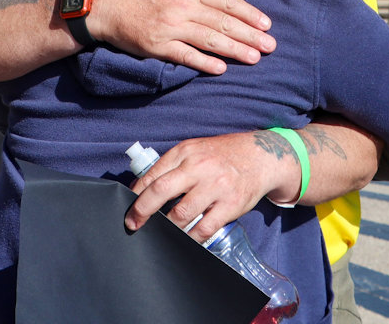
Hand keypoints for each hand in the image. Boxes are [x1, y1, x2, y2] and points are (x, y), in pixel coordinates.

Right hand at [90, 0, 275, 74]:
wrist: (104, 4)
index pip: (226, 1)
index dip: (248, 13)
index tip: (266, 24)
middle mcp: (182, 6)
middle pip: (223, 22)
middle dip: (249, 35)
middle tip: (270, 46)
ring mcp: (170, 27)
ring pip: (209, 39)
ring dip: (235, 49)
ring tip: (255, 58)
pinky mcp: (157, 45)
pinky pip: (185, 55)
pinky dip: (204, 62)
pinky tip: (221, 69)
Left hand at [123, 132, 297, 242]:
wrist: (260, 156)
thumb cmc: (221, 155)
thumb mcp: (195, 150)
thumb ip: (172, 165)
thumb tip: (143, 187)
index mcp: (186, 152)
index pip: (153, 174)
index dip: (136, 193)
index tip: (128, 206)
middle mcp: (199, 167)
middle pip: (161, 191)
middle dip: (142, 211)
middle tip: (133, 224)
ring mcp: (215, 186)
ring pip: (181, 214)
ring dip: (168, 227)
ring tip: (163, 232)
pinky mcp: (230, 204)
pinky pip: (204, 228)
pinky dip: (191, 238)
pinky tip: (186, 239)